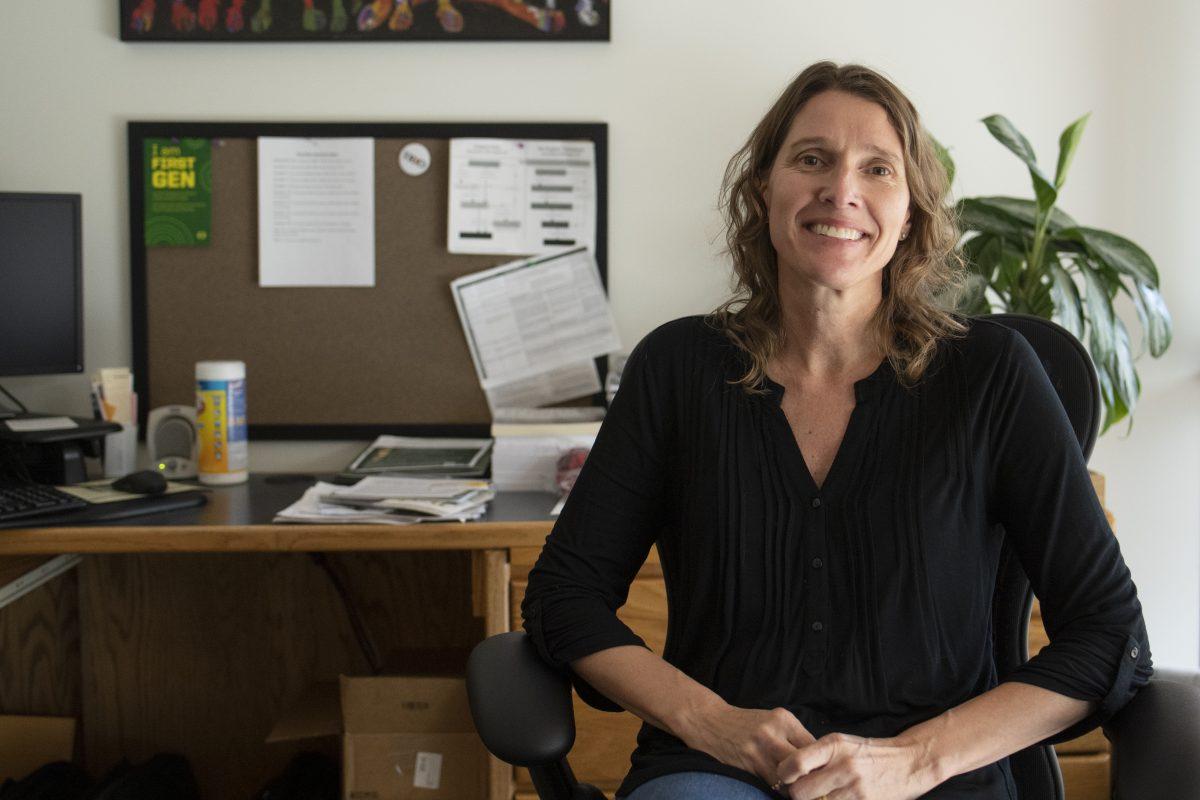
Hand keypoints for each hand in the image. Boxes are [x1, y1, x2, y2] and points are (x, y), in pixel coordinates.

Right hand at [680, 703, 816, 788]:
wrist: (709, 722)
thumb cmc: (746, 725)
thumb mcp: (772, 722)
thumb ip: (794, 738)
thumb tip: (821, 763)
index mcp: (783, 719)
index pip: (814, 747)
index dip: (822, 764)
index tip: (826, 775)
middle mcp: (772, 732)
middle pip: (804, 763)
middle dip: (812, 779)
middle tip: (817, 789)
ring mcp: (757, 749)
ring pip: (788, 778)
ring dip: (795, 789)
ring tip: (801, 793)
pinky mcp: (746, 764)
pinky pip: (770, 784)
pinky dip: (778, 790)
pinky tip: (781, 792)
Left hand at [773, 733, 937, 798]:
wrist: (908, 763)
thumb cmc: (868, 752)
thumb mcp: (841, 743)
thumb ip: (815, 754)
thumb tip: (787, 771)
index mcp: (834, 745)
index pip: (795, 764)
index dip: (785, 774)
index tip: (787, 777)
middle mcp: (843, 766)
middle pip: (800, 792)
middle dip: (797, 794)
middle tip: (804, 791)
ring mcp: (855, 789)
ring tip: (822, 795)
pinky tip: (835, 799)